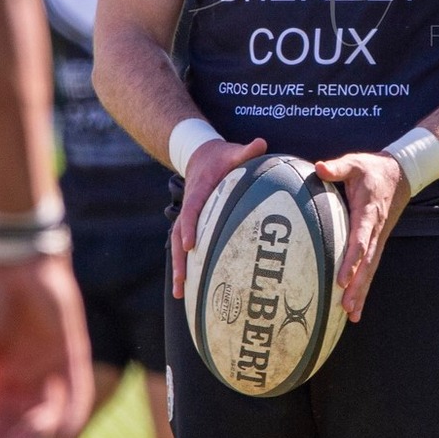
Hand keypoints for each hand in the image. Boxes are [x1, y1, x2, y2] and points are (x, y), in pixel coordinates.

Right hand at [0, 254, 93, 437]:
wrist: (14, 265)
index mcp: (6, 372)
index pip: (2, 414)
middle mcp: (31, 372)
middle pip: (29, 414)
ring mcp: (52, 362)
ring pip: (53, 404)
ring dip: (46, 427)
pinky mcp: (72, 349)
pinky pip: (77, 383)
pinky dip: (74, 405)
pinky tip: (70, 426)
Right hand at [171, 136, 269, 297]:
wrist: (201, 155)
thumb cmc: (220, 156)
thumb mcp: (232, 151)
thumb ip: (246, 150)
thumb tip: (261, 143)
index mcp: (199, 191)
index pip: (191, 211)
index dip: (189, 227)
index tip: (189, 245)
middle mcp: (189, 208)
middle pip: (178, 236)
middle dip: (180, 260)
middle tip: (182, 282)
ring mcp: (188, 218)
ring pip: (177, 246)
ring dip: (179, 269)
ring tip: (180, 293)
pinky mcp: (191, 224)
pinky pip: (185, 246)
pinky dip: (186, 265)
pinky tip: (190, 287)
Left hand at [312, 151, 411, 321]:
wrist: (400, 174)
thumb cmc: (372, 169)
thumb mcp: (355, 163)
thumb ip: (338, 167)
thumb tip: (319, 167)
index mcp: (368, 212)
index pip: (360, 240)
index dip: (352, 261)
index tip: (342, 279)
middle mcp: (375, 230)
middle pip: (367, 263)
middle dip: (357, 286)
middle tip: (346, 306)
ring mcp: (378, 239)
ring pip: (370, 270)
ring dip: (361, 292)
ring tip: (352, 315)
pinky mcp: (376, 243)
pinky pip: (370, 268)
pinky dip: (363, 288)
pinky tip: (355, 307)